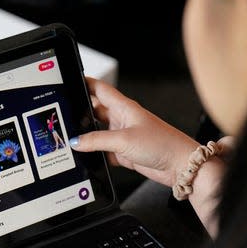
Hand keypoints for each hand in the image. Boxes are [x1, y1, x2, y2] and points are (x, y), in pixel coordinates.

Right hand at [71, 77, 199, 186]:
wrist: (180, 165)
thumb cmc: (162, 144)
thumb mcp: (123, 140)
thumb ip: (97, 140)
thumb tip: (77, 141)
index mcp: (124, 107)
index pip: (100, 89)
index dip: (85, 83)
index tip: (70, 81)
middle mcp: (123, 119)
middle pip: (96, 111)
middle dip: (81, 113)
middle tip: (66, 116)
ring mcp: (123, 136)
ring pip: (98, 133)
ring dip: (88, 137)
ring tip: (73, 139)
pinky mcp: (125, 153)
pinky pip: (104, 151)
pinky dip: (96, 155)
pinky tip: (89, 157)